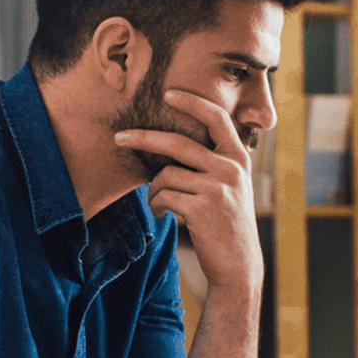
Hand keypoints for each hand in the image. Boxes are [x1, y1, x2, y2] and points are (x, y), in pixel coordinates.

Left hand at [114, 89, 261, 293]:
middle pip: (177, 143)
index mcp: (238, 157)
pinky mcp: (203, 208)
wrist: (238, 264)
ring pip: (166, 175)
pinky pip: (164, 196)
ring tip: (158, 202)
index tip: (168, 94)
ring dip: (154, 190)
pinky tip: (163, 214)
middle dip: (143, 138)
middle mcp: (231, 167)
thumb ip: (213, 162)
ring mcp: (218, 187)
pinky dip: (157, 205)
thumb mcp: (231, 186)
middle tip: (118, 137)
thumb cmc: (227, 223)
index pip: (216, 118)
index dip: (192, 102)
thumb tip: (172, 143)